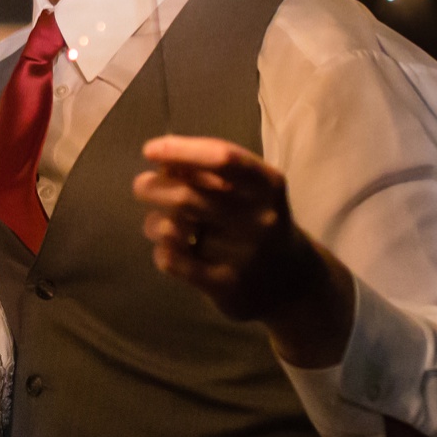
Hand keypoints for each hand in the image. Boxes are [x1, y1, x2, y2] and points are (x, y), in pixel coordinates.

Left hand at [133, 135, 351, 363]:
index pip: (222, 158)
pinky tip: (168, 248)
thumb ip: (214, 173)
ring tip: (155, 222)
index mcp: (269, 185)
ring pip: (174, 229)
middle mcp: (260, 218)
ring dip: (154, 222)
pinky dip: (161, 250)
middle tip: (142, 187)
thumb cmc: (260, 223)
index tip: (151, 150)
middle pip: (187, 196)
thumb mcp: (252, 191)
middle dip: (152, 187)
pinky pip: (174, 261)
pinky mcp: (227, 286)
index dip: (180, 150)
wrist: (295, 283)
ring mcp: (244, 255)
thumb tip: (164, 161)